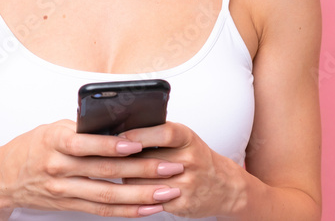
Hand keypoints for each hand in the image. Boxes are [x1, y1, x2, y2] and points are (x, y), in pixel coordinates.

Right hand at [0, 119, 187, 216]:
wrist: (3, 179)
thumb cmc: (32, 146)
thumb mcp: (52, 129)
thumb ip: (82, 129)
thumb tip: (119, 125)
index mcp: (55, 141)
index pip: (86, 143)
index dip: (112, 146)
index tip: (138, 144)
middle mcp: (59, 168)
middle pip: (106, 172)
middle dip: (143, 171)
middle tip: (171, 167)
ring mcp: (64, 191)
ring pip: (108, 196)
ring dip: (142, 195)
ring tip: (169, 191)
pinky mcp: (68, 206)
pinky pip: (102, 210)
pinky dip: (128, 211)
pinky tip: (149, 208)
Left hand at [119, 121, 243, 217]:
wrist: (224, 186)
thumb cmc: (197, 157)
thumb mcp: (183, 138)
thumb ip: (157, 133)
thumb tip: (121, 131)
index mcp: (188, 138)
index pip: (162, 133)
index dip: (138, 135)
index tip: (118, 136)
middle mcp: (189, 160)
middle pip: (146, 160)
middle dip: (125, 159)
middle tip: (110, 156)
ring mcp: (187, 183)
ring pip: (142, 182)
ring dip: (127, 178)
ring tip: (122, 172)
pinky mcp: (182, 203)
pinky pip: (149, 200)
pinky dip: (137, 195)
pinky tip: (132, 189)